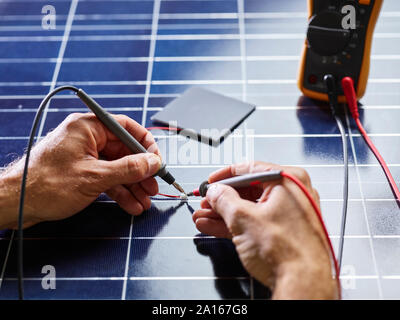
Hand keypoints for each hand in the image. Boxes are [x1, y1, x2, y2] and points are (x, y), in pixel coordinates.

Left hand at [0, 113, 161, 228]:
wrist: (16, 204)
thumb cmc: (46, 185)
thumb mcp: (95, 177)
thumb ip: (128, 168)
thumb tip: (152, 162)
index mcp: (87, 127)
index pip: (126, 127)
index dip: (145, 144)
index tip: (156, 161)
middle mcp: (87, 138)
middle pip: (123, 150)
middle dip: (140, 171)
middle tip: (153, 186)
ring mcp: (84, 155)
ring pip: (116, 167)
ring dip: (132, 185)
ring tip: (144, 201)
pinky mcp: (81, 171)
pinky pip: (106, 177)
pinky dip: (118, 191)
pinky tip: (130, 204)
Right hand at [192, 162, 337, 298]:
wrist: (303, 284)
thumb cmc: (286, 250)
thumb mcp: (242, 218)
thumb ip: (223, 200)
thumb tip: (215, 191)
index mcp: (289, 180)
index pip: (249, 169)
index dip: (225, 175)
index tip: (211, 181)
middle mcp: (294, 193)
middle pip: (249, 190)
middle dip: (222, 199)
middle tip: (205, 203)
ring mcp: (291, 213)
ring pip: (251, 208)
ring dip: (224, 214)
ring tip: (203, 217)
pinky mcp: (287, 231)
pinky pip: (258, 221)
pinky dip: (237, 224)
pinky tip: (215, 227)